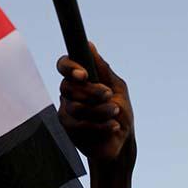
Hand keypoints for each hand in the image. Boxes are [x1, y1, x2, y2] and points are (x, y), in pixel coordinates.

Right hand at [56, 42, 135, 165]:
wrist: (123, 142)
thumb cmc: (120, 112)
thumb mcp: (117, 88)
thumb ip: (103, 69)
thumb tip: (89, 45)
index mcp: (80, 80)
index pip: (64, 65)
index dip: (69, 67)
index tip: (84, 75)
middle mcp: (70, 94)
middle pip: (68, 86)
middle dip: (91, 91)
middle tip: (108, 95)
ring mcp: (67, 111)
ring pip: (76, 107)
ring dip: (100, 110)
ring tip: (115, 113)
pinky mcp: (69, 129)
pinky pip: (80, 124)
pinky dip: (100, 125)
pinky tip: (113, 126)